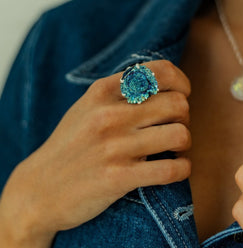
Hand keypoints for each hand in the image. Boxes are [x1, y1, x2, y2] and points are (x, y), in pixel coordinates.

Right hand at [0, 60, 190, 243]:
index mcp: (102, 91)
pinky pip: (171, 170)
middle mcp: (109, 114)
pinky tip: (175, 168)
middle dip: (184, 116)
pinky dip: (182, 169)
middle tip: (175, 126)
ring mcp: (114, 146)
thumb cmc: (71, 143)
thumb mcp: (88, 106)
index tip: (182, 94)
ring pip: (179, 135)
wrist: (39, 188)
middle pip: (177, 104)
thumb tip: (165, 82)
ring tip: (175, 149)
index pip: (160, 72)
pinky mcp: (118, 178)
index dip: (181, 82)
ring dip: (184, 143)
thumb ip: (121, 91)